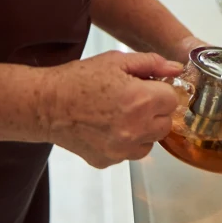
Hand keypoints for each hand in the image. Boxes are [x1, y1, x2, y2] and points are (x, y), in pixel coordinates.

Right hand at [38, 51, 184, 168]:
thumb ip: (152, 63)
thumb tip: (175, 69)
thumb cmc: (78, 80)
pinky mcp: (108, 161)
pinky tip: (108, 128)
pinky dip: (125, 143)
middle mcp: (134, 129)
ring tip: (120, 115)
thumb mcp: (117, 61)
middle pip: (165, 124)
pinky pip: (129, 154)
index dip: (160, 91)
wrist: (45, 104)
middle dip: (154, 111)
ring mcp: (121, 149)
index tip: (148, 88)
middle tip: (134, 100)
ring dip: (143, 130)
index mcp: (140, 100)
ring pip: (150, 142)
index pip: (172, 100)